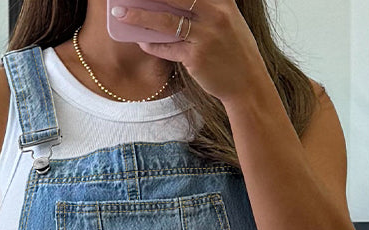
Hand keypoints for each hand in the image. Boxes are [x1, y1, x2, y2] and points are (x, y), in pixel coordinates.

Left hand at [109, 0, 266, 105]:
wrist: (247, 83)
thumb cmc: (234, 51)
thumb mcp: (227, 21)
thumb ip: (206, 8)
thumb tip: (172, 5)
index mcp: (222, 1)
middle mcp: (214, 14)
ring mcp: (205, 36)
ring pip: (164, 20)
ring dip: (140, 16)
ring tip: (121, 12)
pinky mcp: (196, 57)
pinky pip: (167, 48)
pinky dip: (152, 43)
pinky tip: (141, 39)